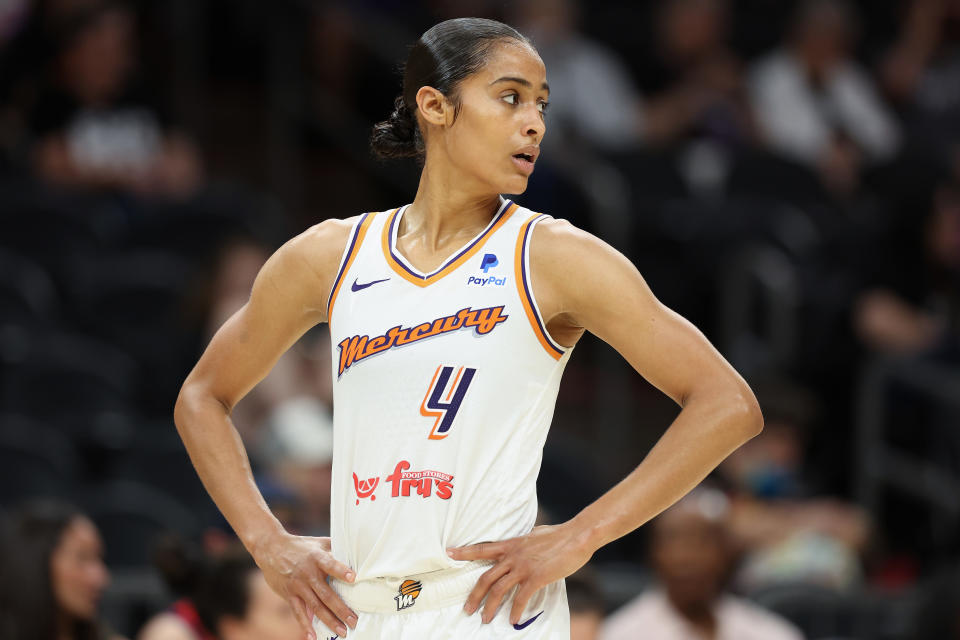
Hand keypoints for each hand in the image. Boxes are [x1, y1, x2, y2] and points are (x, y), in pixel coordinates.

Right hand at [252, 532, 357, 638]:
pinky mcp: (289, 594)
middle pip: (326, 593)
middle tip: (354, 621)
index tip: (353, 578)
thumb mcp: (318, 542)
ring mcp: (298, 585)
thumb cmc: (300, 546)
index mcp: (317, 558)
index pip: (330, 564)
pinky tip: (312, 636)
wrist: (271, 548)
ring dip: (329, 620)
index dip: (341, 571)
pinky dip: (305, 625)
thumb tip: (356, 550)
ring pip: (315, 606)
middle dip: (341, 609)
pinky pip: (298, 612)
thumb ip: (335, 547)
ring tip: (342, 631)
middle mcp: (308, 573)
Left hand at [446, 522, 593, 624]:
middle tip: (467, 609)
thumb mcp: (534, 535)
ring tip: (486, 619)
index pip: (482, 548)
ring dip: (490, 607)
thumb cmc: (559, 535)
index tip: (449, 553)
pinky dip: (515, 610)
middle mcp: (513, 556)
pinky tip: (513, 618)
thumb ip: (523, 543)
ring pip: (498, 590)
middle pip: (486, 577)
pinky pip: (521, 597)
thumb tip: (519, 545)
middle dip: (474, 595)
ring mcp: (523, 567)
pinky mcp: (537, 577)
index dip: (464, 551)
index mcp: (511, 544)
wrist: (577, 535)